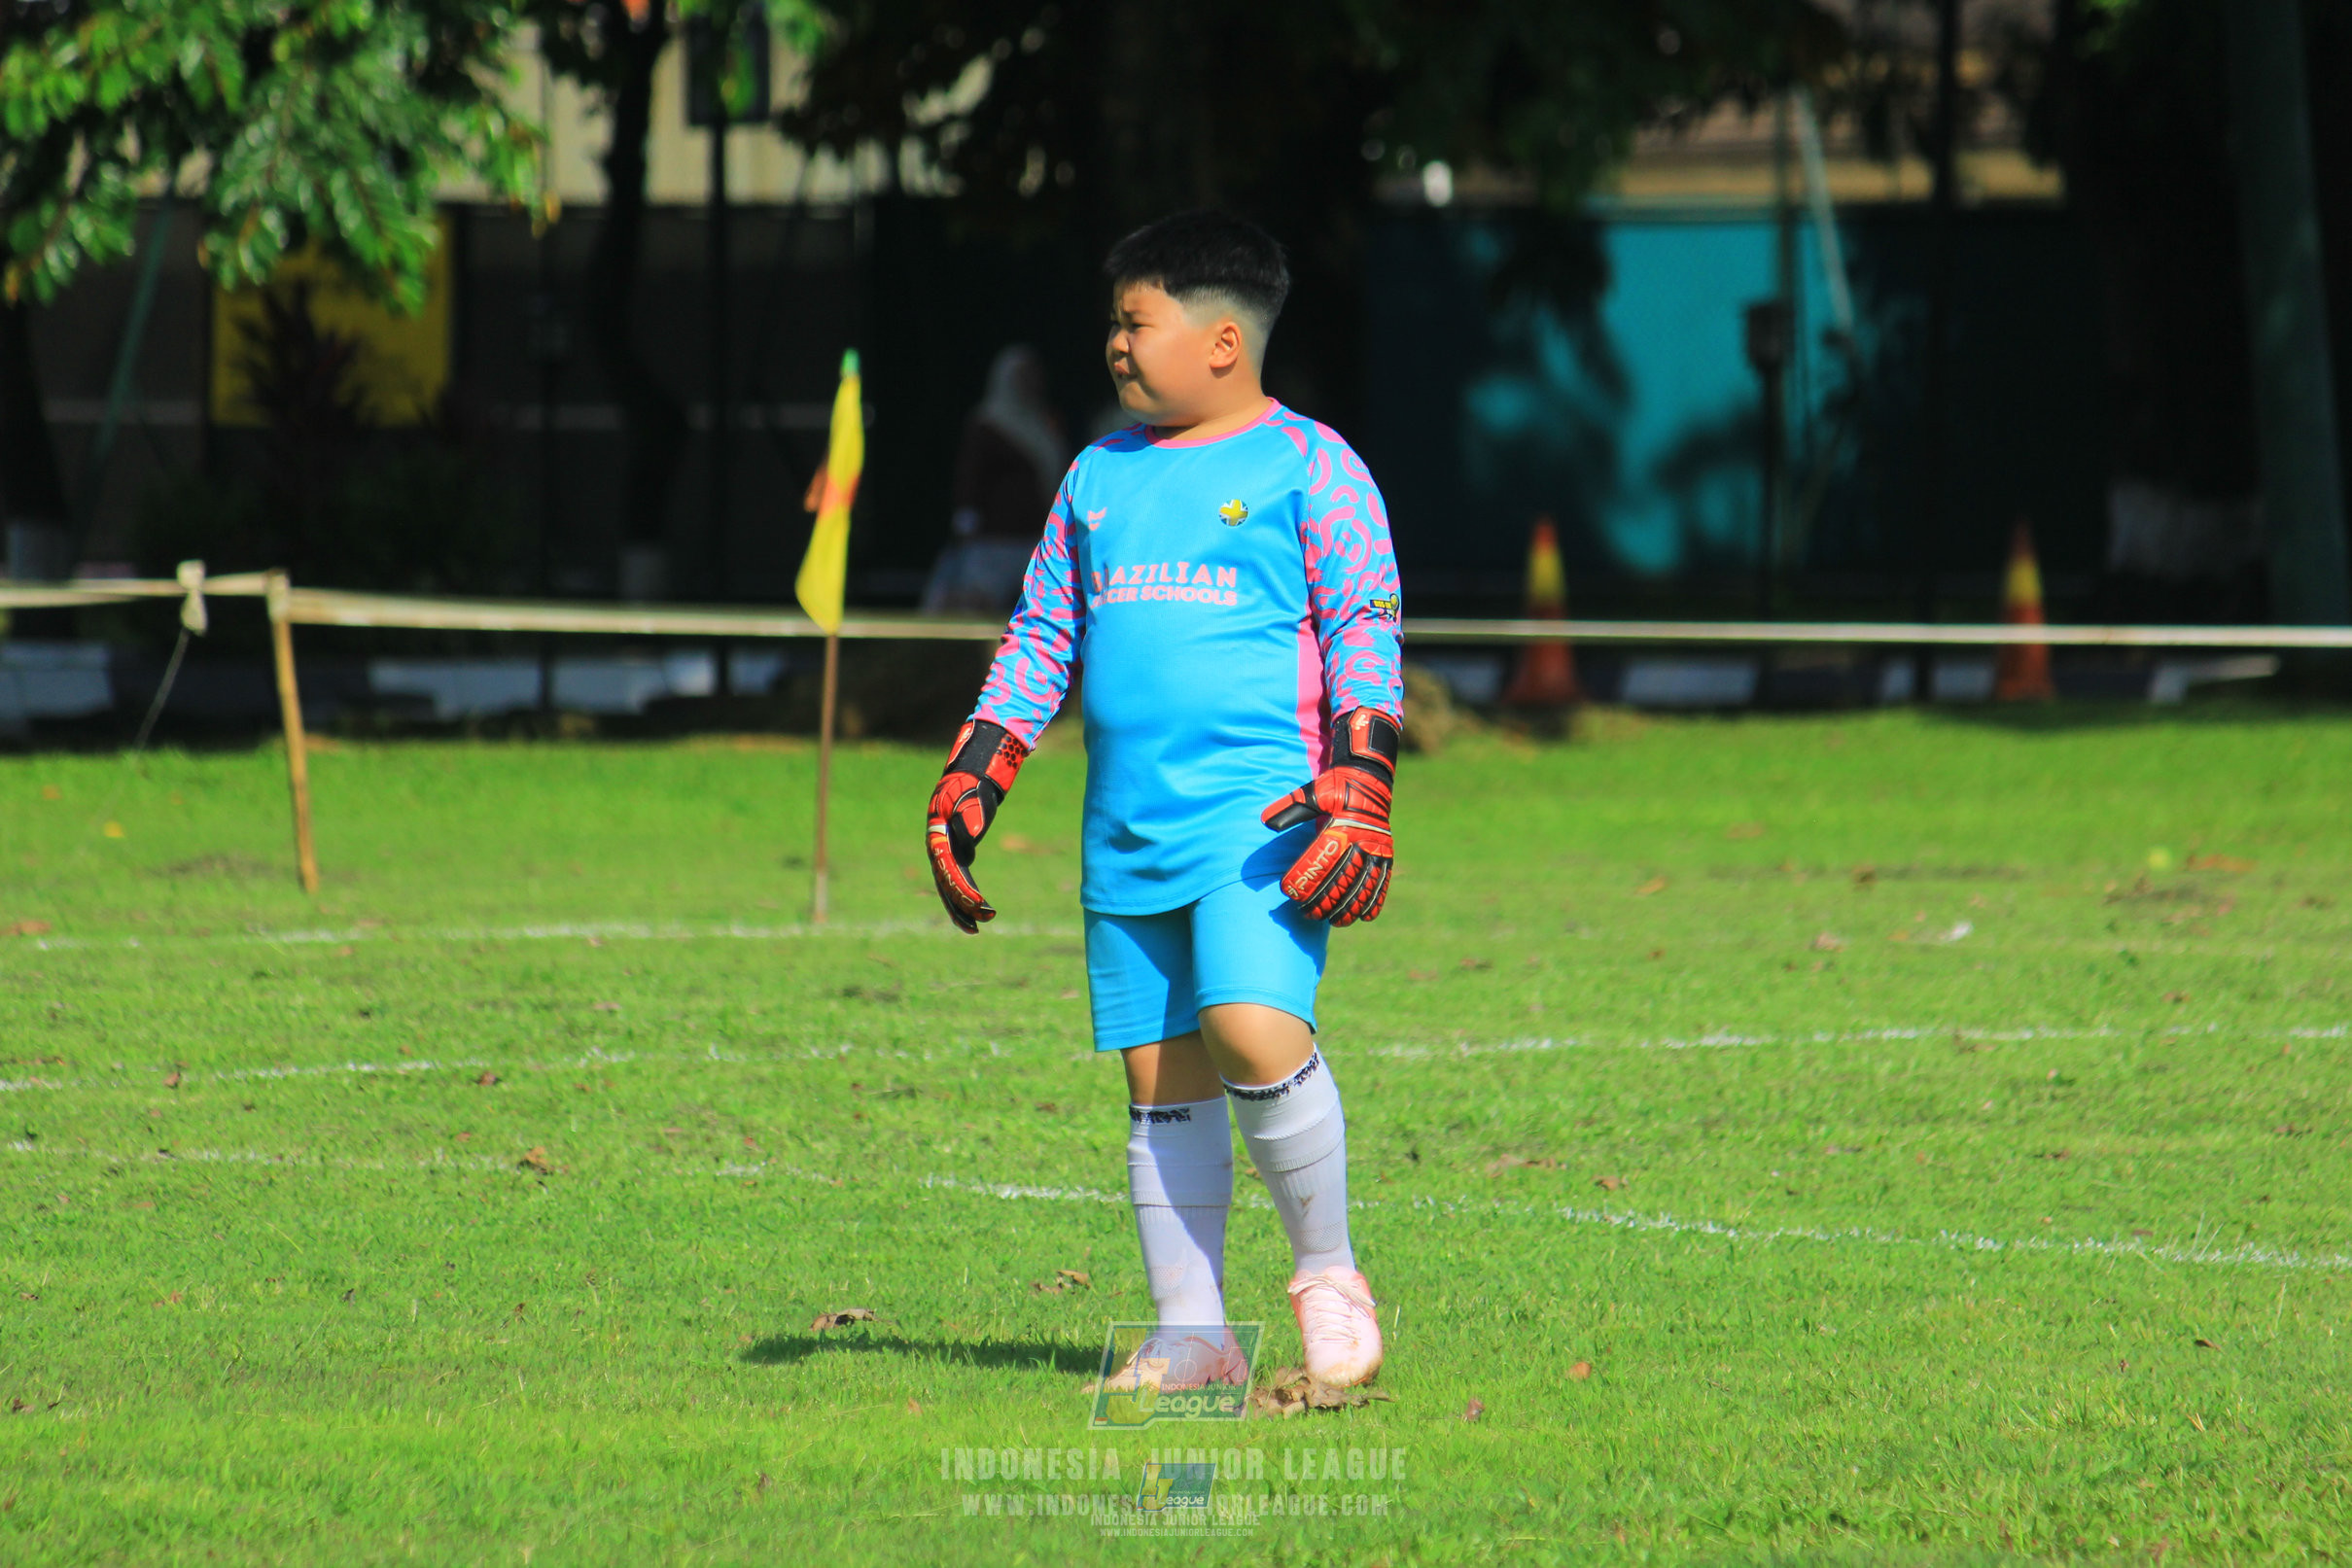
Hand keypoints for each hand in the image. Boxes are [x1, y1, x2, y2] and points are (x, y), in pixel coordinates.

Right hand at [926, 718, 1028, 931]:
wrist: (969, 775)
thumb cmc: (970, 786)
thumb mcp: (971, 799)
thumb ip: (969, 820)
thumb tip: (968, 841)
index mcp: (938, 837)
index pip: (949, 870)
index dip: (963, 888)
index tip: (979, 902)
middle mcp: (937, 848)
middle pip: (946, 884)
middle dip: (962, 906)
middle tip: (981, 923)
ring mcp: (944, 852)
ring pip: (949, 886)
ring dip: (962, 907)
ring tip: (977, 927)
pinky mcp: (955, 852)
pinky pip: (957, 879)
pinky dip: (965, 894)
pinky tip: (977, 908)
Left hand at [1260, 708, 1400, 925]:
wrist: (1370, 778)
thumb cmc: (1336, 787)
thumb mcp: (1312, 793)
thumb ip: (1291, 809)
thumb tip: (1266, 822)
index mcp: (1340, 827)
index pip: (1320, 861)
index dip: (1304, 880)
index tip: (1290, 893)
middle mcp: (1360, 840)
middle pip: (1341, 880)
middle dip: (1324, 901)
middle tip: (1308, 915)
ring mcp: (1376, 848)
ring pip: (1363, 885)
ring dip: (1349, 907)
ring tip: (1335, 922)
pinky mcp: (1386, 853)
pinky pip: (1382, 881)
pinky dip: (1374, 900)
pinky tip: (1365, 917)